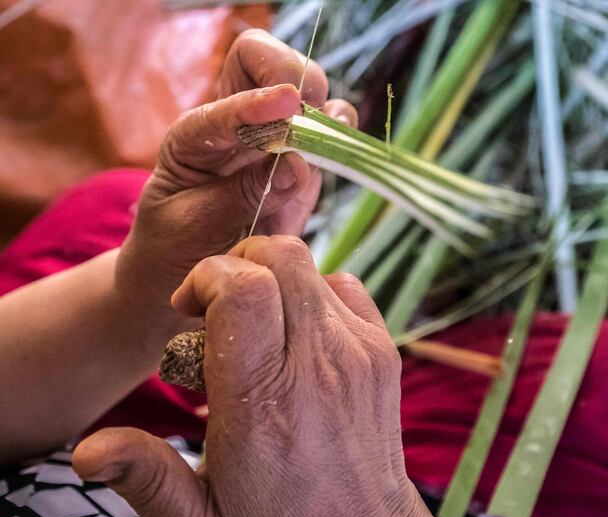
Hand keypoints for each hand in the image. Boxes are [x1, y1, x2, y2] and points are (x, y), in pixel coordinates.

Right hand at [73, 236, 447, 516]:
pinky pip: (345, 287)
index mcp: (262, 402)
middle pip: (280, 258)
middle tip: (217, 311)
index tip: (188, 311)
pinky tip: (296, 337)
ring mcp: (360, 353)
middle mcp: (317, 367)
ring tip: (256, 329)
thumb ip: (148, 477)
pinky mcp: (384, 352)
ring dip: (274, 281)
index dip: (207, 277)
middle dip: (238, 264)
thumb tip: (90, 451)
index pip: (242, 288)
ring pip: (312, 267)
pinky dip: (314, 294)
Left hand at [116, 30, 357, 321]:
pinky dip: (341, 133)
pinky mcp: (303, 159)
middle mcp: (236, 125)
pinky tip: (340, 151)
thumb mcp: (196, 226)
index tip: (288, 103)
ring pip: (307, 89)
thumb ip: (242, 196)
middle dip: (292, 74)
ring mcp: (274, 139)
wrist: (188, 274)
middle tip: (307, 112)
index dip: (258, 100)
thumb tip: (298, 166)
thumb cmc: (176, 247)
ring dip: (322, 106)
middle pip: (265, 62)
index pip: (227, 97)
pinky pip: (330, 130)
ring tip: (327, 136)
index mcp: (197, 134)